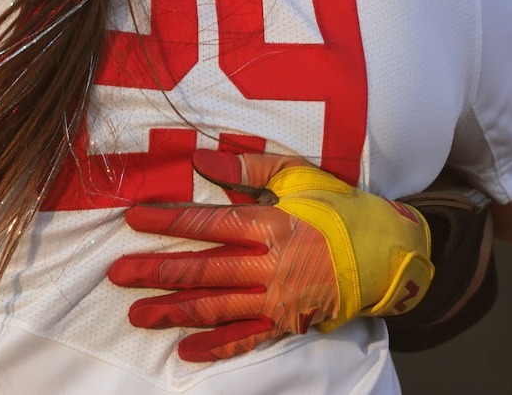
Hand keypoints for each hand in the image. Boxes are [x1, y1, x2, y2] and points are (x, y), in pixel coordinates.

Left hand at [108, 150, 433, 362]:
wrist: (392, 255)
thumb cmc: (343, 209)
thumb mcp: (300, 177)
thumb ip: (248, 170)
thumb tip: (201, 160)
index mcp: (272, 225)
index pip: (209, 223)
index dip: (168, 221)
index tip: (132, 220)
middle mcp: (272, 266)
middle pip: (204, 270)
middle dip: (158, 272)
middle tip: (119, 274)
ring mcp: (279, 299)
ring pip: (218, 307)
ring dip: (175, 311)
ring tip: (138, 315)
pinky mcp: (289, 323)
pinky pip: (248, 338)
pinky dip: (217, 346)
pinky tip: (187, 350)